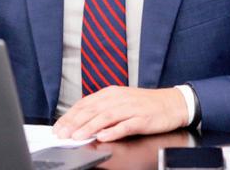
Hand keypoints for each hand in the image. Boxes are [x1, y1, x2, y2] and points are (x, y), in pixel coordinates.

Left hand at [53, 86, 188, 141]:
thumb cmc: (144, 104)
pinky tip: (104, 137)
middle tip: (62, 133)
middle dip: (75, 123)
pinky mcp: (142, 119)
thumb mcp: (121, 102)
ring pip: (106, 117)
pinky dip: (113, 131)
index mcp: (111, 93)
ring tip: (77, 136)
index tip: (59, 127)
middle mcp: (119, 98)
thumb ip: (103, 109)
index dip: (71, 115)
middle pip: (93, 110)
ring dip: (89, 127)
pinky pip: (125, 125)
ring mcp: (130, 108)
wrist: (171, 103)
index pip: (86, 103)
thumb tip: (82, 121)